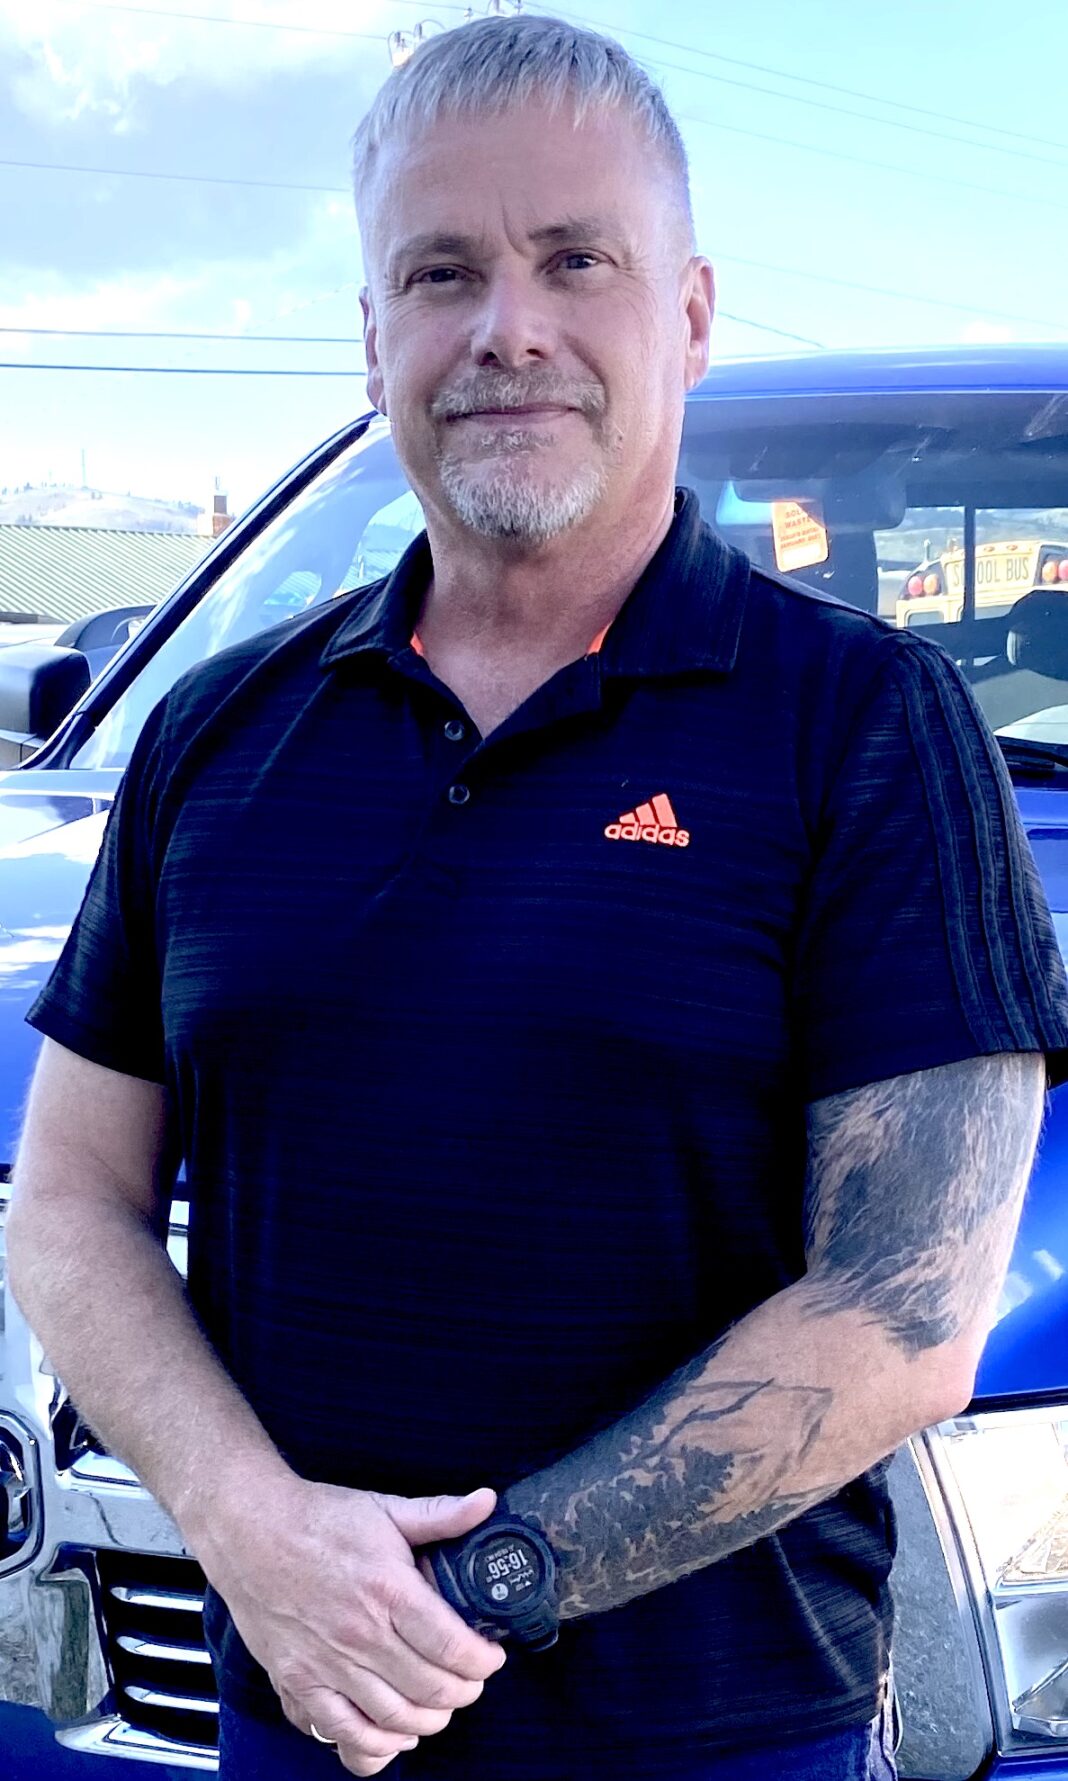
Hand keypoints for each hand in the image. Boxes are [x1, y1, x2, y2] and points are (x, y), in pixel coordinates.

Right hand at [199, 1474, 504, 1776]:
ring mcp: (326, 1665)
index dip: (483, 1661)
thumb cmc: (318, 1519)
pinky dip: (375, 1747)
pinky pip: (342, 1734)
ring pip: (394, 1719)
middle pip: (430, 1690)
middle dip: (463, 1693)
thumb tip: (486, 1501)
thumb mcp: (385, 1508)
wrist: (249, 1531)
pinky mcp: (298, 1683)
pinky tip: (393, 1734)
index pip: (453, 1648)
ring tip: (439, 1705)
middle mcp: (360, 1635)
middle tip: (471, 1680)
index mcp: (388, 1591)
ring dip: (427, 1722)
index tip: (491, 1656)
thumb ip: (440, 1514)